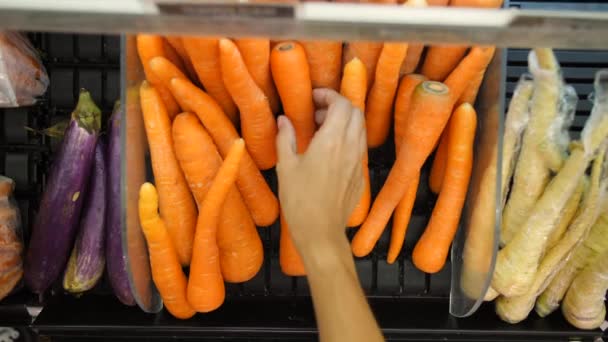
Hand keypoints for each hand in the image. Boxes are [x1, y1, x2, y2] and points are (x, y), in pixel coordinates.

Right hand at [276, 88, 365, 252]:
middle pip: (355, 113)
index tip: (313, 98)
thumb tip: (283, 120)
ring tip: (321, 130)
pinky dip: (348, 138)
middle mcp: (351, 147)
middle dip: (338, 105)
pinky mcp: (361, 175)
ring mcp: (359, 162)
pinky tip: (329, 151)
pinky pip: (359, 147)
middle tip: (316, 113)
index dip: (329, 95)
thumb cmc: (299, 200)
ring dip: (344, 122)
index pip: (341, 104)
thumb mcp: (286, 167)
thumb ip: (285, 138)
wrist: (321, 232)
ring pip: (360, 129)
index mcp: (332, 140)